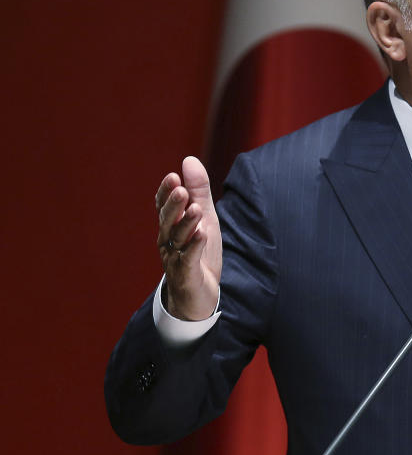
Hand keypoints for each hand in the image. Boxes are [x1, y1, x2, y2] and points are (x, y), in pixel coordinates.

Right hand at [155, 156, 221, 319]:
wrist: (199, 294)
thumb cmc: (199, 252)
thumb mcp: (204, 217)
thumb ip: (198, 190)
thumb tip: (189, 159)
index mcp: (170, 226)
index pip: (164, 206)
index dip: (166, 193)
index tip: (173, 177)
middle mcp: (168, 240)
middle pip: (167, 221)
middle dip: (173, 206)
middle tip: (180, 190)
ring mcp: (175, 258)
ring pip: (178, 239)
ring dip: (186, 224)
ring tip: (195, 209)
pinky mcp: (186, 274)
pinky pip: (188, 259)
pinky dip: (194, 246)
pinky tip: (202, 234)